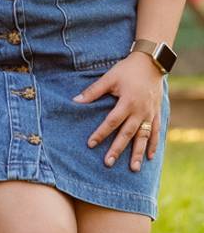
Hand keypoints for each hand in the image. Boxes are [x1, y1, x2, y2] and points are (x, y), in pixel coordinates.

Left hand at [73, 52, 162, 170]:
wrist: (151, 63)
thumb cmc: (127, 69)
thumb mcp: (109, 77)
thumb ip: (93, 91)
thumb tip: (75, 100)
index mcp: (127, 102)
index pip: (111, 122)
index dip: (100, 133)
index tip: (90, 144)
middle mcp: (140, 111)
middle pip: (127, 133)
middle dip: (117, 149)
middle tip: (108, 163)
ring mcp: (150, 114)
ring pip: (144, 137)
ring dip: (138, 153)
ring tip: (134, 169)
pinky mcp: (157, 113)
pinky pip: (157, 132)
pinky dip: (154, 145)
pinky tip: (150, 157)